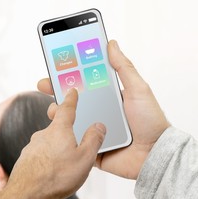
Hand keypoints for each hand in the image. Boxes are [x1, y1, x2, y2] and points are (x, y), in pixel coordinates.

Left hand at [0, 88, 105, 198]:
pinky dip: (48, 158)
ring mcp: (32, 146)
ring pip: (48, 142)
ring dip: (57, 148)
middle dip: (66, 131)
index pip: (67, 108)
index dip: (71, 99)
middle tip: (75, 139)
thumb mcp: (84, 159)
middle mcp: (43, 134)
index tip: (72, 91)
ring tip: (65, 163)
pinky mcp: (26, 158)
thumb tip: (98, 126)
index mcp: (59, 130)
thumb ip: (93, 140)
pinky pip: (41, 153)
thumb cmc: (56, 176)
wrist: (26, 193)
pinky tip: (53, 170)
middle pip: (57, 126)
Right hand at [38, 40, 169, 179]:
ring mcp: (92, 130)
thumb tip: (111, 44)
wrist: (155, 155)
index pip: (83, 82)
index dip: (69, 74)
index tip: (56, 66)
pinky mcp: (89, 147)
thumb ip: (123, 67)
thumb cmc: (150, 121)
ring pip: (68, 119)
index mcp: (106, 97)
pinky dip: (64, 135)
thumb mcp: (138, 89)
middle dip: (56, 91)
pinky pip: (73, 141)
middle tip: (44, 84)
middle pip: (71, 99)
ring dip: (58, 112)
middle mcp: (97, 112)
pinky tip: (59, 129)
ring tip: (54, 109)